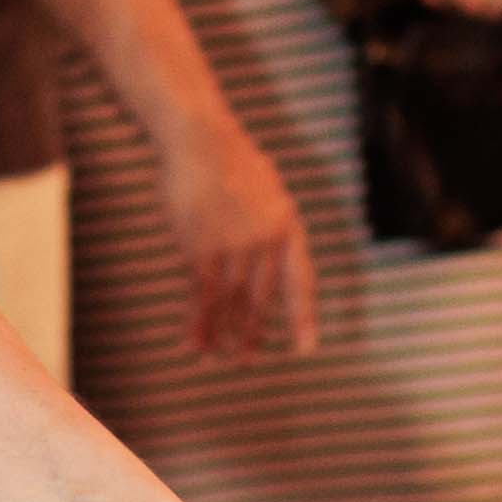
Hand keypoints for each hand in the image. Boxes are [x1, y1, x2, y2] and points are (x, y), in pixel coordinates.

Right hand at [151, 99, 316, 359]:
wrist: (200, 140)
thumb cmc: (233, 162)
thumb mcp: (267, 192)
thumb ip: (271, 228)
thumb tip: (269, 261)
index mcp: (288, 227)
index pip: (300, 282)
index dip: (303, 317)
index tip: (307, 348)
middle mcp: (265, 241)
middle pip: (260, 300)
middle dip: (252, 334)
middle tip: (246, 361)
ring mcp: (233, 246)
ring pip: (230, 303)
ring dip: (222, 334)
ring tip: (219, 358)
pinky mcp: (201, 248)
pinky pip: (202, 296)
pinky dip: (197, 322)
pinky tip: (194, 341)